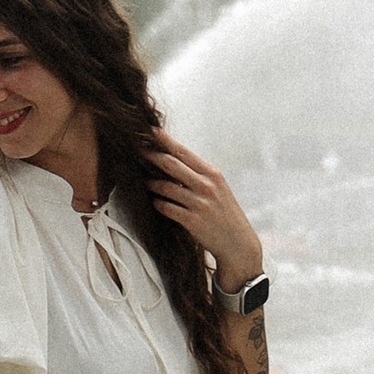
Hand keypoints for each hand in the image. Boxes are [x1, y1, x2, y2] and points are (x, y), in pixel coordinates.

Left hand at [142, 134, 261, 290]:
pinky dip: (157, 203)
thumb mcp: (218, 188)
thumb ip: (198, 174)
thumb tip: (172, 158)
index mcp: (213, 174)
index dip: (165, 141)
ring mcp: (199, 204)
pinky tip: (155, 202)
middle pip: (171, 165)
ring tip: (144, 181)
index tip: (150, 130)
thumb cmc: (224, 213)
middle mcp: (206, 186)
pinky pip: (165, 207)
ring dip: (151, 183)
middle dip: (150, 156)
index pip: (184, 152)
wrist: (237, 243)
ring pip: (164, 187)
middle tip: (136, 151)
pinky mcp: (192, 221)